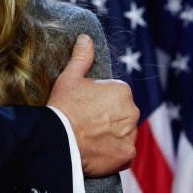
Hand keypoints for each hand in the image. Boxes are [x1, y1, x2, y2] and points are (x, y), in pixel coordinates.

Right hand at [47, 34, 138, 176]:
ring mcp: (131, 134)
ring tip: (91, 138)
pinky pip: (124, 152)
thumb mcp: (70, 77)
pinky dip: (113, 152)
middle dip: (108, 118)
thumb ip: (82, 57)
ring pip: (124, 133)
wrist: (61, 139)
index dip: (98, 101)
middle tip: (87, 123)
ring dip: (112, 135)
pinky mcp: (127, 154)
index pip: (115, 95)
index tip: (85, 107)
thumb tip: (86, 38)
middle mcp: (132, 111)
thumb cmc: (64, 106)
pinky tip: (97, 150)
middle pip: (122, 114)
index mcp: (122, 90)